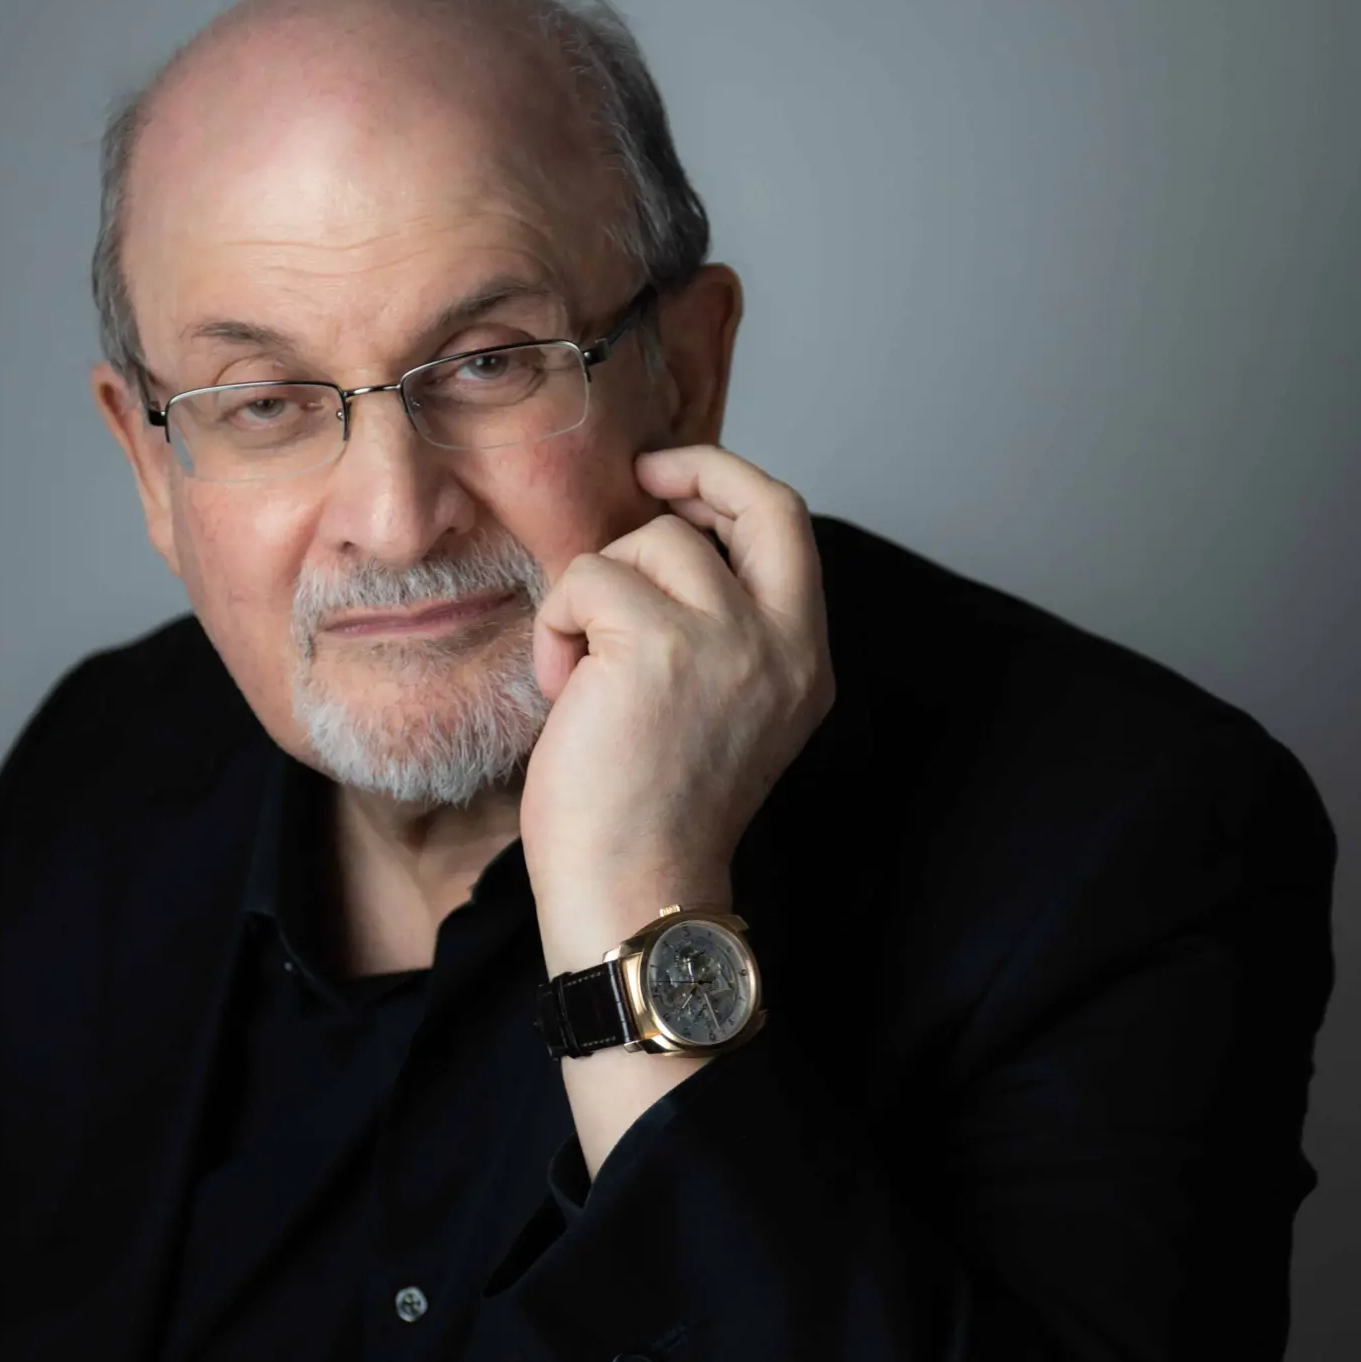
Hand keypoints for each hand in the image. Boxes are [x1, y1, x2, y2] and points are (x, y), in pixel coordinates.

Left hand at [522, 445, 833, 978]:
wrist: (631, 893)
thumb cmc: (648, 814)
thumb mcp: (717, 708)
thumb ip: (718, 629)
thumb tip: (663, 537)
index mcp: (803, 662)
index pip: (790, 527)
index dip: (731, 484)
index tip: (674, 482)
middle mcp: (782, 645)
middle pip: (755, 501)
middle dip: (693, 468)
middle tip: (639, 477)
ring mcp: (727, 641)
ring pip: (647, 541)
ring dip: (593, 590)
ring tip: (581, 667)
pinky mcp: (656, 645)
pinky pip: (587, 580)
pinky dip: (557, 625)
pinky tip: (562, 687)